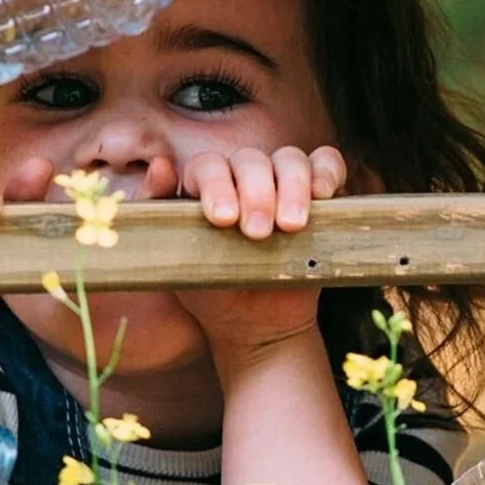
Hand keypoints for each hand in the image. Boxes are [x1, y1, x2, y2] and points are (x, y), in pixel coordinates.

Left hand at [173, 145, 347, 363]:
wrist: (253, 325)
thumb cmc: (209, 289)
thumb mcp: (174, 256)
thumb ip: (157, 211)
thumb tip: (161, 166)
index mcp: (205, 187)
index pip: (209, 165)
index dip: (216, 185)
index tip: (223, 220)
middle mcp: (242, 179)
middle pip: (251, 160)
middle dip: (256, 193)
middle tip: (257, 234)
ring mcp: (281, 184)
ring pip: (290, 159)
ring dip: (292, 187)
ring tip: (290, 226)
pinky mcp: (316, 197)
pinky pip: (326, 164)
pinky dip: (326, 171)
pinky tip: (323, 194)